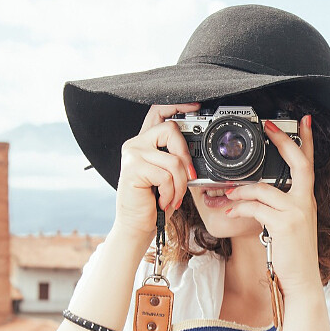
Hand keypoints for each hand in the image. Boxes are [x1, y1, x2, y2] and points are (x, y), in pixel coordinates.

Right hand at [112, 103, 199, 242]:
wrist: (137, 225)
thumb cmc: (154, 201)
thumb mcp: (169, 176)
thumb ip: (177, 158)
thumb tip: (197, 152)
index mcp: (145, 142)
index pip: (158, 112)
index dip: (177, 105)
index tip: (195, 106)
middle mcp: (136, 143)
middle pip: (170, 130)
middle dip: (185, 156)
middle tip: (187, 177)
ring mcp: (133, 154)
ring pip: (173, 160)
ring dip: (180, 185)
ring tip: (173, 197)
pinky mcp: (133, 168)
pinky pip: (166, 176)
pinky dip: (171, 192)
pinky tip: (162, 200)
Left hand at [223, 115, 321, 295]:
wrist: (302, 281)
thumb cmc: (293, 256)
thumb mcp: (289, 226)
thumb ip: (279, 207)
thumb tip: (254, 194)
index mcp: (306, 200)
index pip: (309, 164)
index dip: (306, 141)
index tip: (303, 121)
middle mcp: (305, 202)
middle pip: (299, 163)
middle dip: (283, 141)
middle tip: (269, 126)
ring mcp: (296, 212)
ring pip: (264, 188)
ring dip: (241, 189)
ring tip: (227, 194)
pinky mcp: (284, 224)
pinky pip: (256, 207)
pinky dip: (239, 207)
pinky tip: (229, 210)